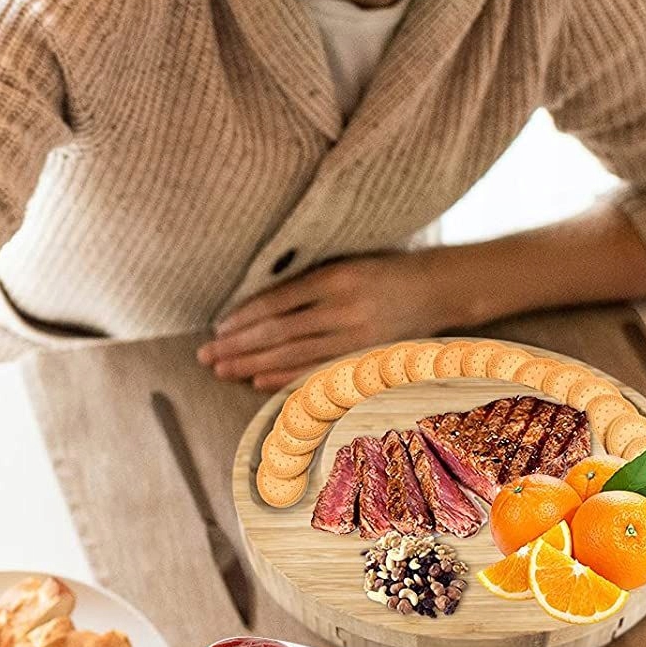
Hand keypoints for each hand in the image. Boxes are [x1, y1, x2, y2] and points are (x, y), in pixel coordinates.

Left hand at [199, 252, 445, 390]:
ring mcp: (356, 337)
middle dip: (238, 346)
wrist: (439, 288)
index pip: (277, 301)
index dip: (244, 317)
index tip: (218, 330)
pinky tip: (258, 383)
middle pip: (279, 332)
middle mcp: (344, 308)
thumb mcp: (347, 262)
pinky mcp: (364, 358)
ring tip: (222, 371)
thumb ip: (308, 280)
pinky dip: (285, 379)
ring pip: (293, 355)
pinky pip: (317, 372)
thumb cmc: (384, 271)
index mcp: (336, 277)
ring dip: (252, 365)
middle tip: (206, 357)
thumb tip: (256, 304)